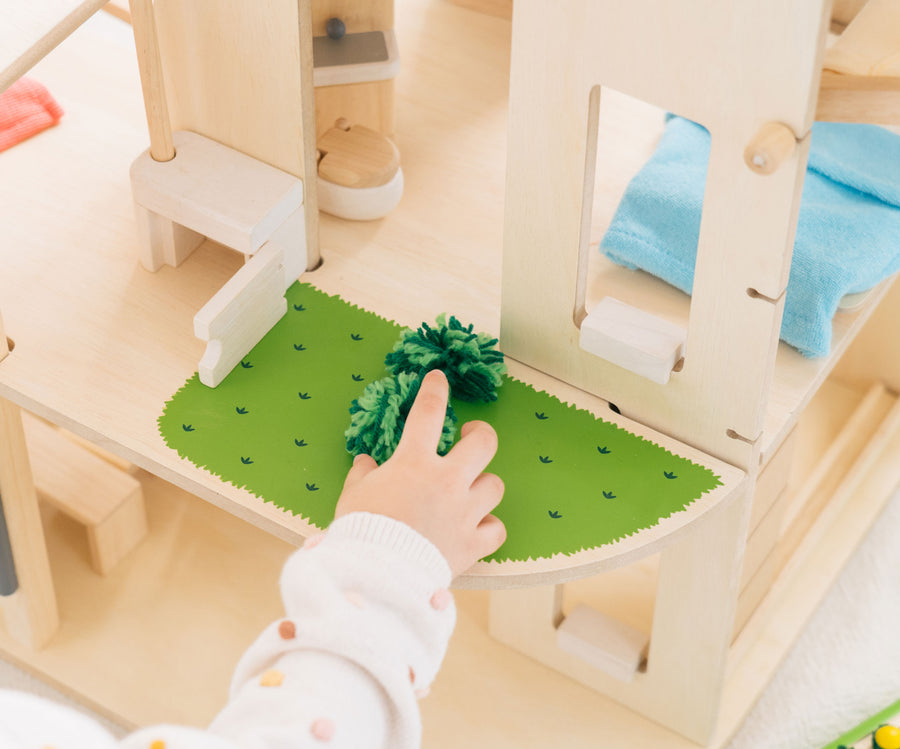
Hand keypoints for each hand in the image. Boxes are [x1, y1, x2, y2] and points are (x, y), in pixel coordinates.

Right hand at [334, 369, 506, 576]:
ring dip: (483, 485)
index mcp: (414, 462)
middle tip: (470, 436)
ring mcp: (464, 512)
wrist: (377, 575)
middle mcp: (447, 481)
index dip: (435, 390)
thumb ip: (363, 476)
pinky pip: (496, 529)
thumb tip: (366, 463)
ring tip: (471, 489)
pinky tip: (476, 528)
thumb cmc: (361, 531)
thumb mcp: (353, 496)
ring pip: (495, 485)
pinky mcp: (472, 543)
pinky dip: (488, 527)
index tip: (438, 378)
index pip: (428, 412)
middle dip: (480, 434)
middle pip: (484, 443)